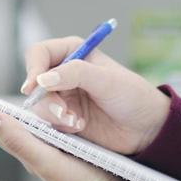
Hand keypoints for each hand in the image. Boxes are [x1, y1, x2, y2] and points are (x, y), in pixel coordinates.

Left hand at [0, 105, 115, 180]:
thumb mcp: (44, 159)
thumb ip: (17, 137)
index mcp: (27, 152)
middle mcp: (36, 151)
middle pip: (9, 127)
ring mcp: (52, 151)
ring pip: (27, 128)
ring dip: (12, 115)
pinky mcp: (70, 149)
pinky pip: (48, 129)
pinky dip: (39, 118)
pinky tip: (41, 117)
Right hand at [22, 38, 170, 155]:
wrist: (147, 128)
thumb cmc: (132, 95)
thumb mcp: (106, 80)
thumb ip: (74, 74)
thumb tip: (43, 78)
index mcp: (72, 52)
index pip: (39, 54)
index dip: (33, 69)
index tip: (34, 87)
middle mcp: (62, 73)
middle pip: (34, 82)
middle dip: (46, 99)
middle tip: (63, 112)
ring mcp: (62, 96)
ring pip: (39, 104)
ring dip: (54, 115)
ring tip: (77, 122)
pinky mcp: (64, 118)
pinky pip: (48, 122)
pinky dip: (60, 126)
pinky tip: (80, 127)